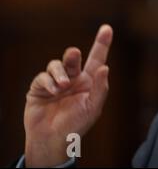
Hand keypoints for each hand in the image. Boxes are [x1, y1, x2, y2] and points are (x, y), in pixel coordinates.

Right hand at [24, 24, 112, 166]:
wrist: (53, 139)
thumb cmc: (76, 124)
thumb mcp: (93, 107)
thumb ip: (100, 87)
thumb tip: (105, 67)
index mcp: (89, 81)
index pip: (97, 59)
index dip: (102, 43)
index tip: (107, 28)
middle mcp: (73, 78)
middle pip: (73, 58)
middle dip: (72, 55)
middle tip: (73, 54)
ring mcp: (56, 81)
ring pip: (56, 65)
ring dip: (59, 73)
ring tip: (62, 86)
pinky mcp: (40, 87)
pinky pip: (43, 77)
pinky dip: (48, 82)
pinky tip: (53, 92)